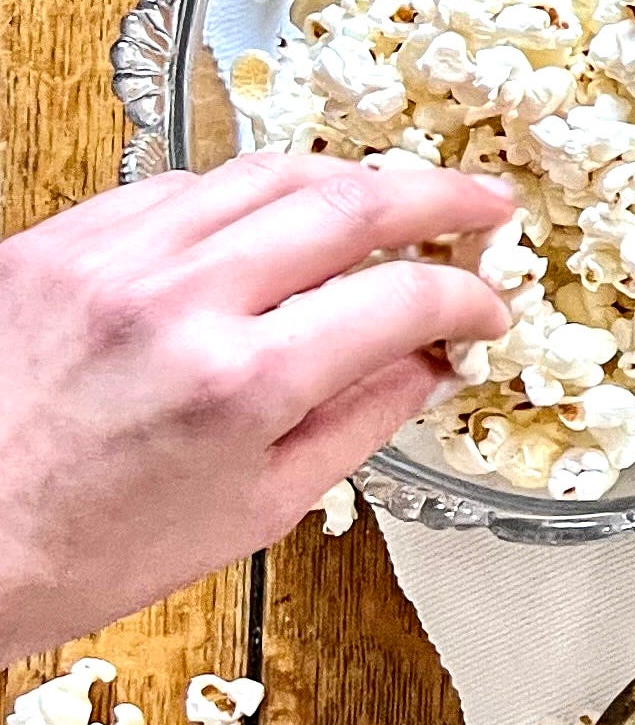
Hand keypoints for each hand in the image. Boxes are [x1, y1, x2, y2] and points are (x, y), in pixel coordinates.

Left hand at [0, 154, 514, 663]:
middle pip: (348, 203)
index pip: (400, 297)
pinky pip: (179, 187)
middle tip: (486, 207)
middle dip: (439, 198)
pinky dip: (246, 194)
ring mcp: (112, 258)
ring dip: (348, 181)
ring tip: (390, 202)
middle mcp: (180, 300)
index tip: (488, 311)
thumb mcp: (256, 510)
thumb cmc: (88, 551)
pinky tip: (271, 223)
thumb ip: (356, 422)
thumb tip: (427, 362)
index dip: (467, 297)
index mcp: (242, 383)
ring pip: (265, 173)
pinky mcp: (57, 241)